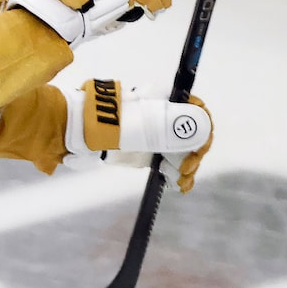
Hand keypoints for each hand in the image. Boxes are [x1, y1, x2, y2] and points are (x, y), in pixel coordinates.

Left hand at [66, 78, 212, 192]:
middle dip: (195, 153)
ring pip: (185, 152)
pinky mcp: (149, 155)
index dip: (203, 130)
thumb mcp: (142, 118)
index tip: (197, 148)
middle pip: (194, 135)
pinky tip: (179, 186)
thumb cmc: (109, 120)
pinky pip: (171, 165)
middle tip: (185, 169)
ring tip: (180, 181)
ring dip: (188, 168)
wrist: (83, 133)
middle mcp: (167, 118)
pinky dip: (178, 177)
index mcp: (167, 101)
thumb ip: (169, 123)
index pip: (198, 112)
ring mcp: (158, 137)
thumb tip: (197, 127)